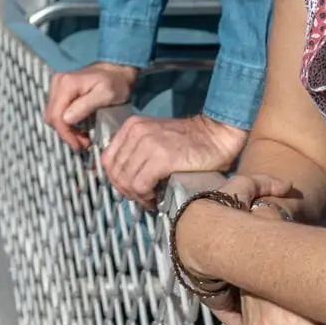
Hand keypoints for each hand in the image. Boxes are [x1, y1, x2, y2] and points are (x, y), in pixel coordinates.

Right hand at [43, 62, 137, 149]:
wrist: (116, 70)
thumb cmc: (115, 82)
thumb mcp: (105, 94)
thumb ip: (86, 105)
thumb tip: (66, 119)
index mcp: (66, 84)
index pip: (56, 115)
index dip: (65, 133)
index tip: (79, 145)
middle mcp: (57, 83)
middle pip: (51, 116)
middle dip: (65, 133)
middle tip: (83, 142)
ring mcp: (57, 85)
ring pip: (52, 115)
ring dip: (65, 129)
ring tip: (82, 137)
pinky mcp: (60, 90)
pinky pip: (56, 111)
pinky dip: (65, 123)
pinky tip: (79, 127)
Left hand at [99, 113, 247, 206]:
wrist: (217, 134)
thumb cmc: (189, 140)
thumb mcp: (154, 136)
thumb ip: (136, 149)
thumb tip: (123, 177)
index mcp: (131, 126)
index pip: (108, 160)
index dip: (116, 179)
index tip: (130, 188)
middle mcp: (136, 132)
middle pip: (115, 172)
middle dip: (125, 190)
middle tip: (141, 197)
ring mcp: (147, 144)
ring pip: (126, 180)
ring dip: (136, 195)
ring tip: (149, 198)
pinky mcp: (162, 158)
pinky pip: (140, 185)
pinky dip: (145, 196)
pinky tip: (155, 197)